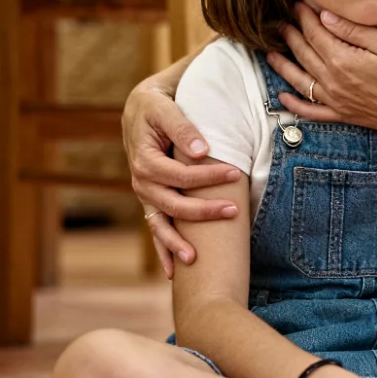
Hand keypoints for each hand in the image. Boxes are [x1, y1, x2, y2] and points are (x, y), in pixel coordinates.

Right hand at [122, 62, 244, 275]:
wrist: (140, 108)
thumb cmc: (157, 104)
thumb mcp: (165, 107)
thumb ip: (182, 127)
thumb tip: (202, 152)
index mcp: (144, 158)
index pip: (178, 174)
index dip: (207, 177)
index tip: (236, 173)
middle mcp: (141, 181)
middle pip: (172, 204)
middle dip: (202, 211)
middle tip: (234, 212)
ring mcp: (145, 194)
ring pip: (159, 224)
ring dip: (176, 243)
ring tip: (195, 260)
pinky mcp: (151, 200)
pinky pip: (155, 229)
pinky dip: (163, 250)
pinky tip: (173, 272)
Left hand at [266, 4, 376, 134]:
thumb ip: (353, 31)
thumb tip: (325, 17)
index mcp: (344, 60)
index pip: (316, 34)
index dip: (305, 18)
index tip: (298, 5)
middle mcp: (334, 82)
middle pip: (305, 54)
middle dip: (291, 36)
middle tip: (282, 23)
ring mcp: (337, 101)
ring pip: (300, 82)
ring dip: (283, 67)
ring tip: (270, 54)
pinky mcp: (344, 115)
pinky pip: (312, 112)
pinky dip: (295, 105)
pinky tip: (284, 97)